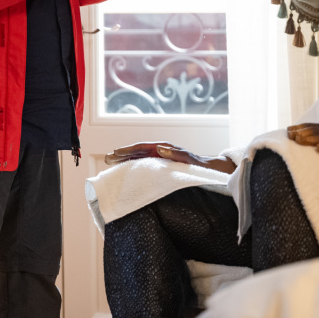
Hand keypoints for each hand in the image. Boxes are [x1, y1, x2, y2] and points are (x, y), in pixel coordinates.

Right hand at [105, 142, 235, 173]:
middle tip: (107, 158)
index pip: (142, 147)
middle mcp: (160, 151)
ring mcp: (160, 157)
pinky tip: (125, 170)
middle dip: (122, 154)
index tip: (115, 153)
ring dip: (125, 159)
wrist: (211, 169)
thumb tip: (159, 148)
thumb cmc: (201, 166)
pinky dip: (133, 165)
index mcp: (164, 148)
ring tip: (111, 163)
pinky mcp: (161, 165)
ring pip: (139, 157)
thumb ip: (177, 154)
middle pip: (137, 151)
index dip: (128, 150)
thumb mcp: (191, 160)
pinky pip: (144, 163)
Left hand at [286, 123, 318, 170]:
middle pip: (313, 130)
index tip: (287, 132)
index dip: (298, 128)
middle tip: (291, 136)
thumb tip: (293, 137)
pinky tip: (318, 149)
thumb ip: (312, 137)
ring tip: (299, 140)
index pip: (308, 126)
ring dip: (309, 138)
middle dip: (301, 132)